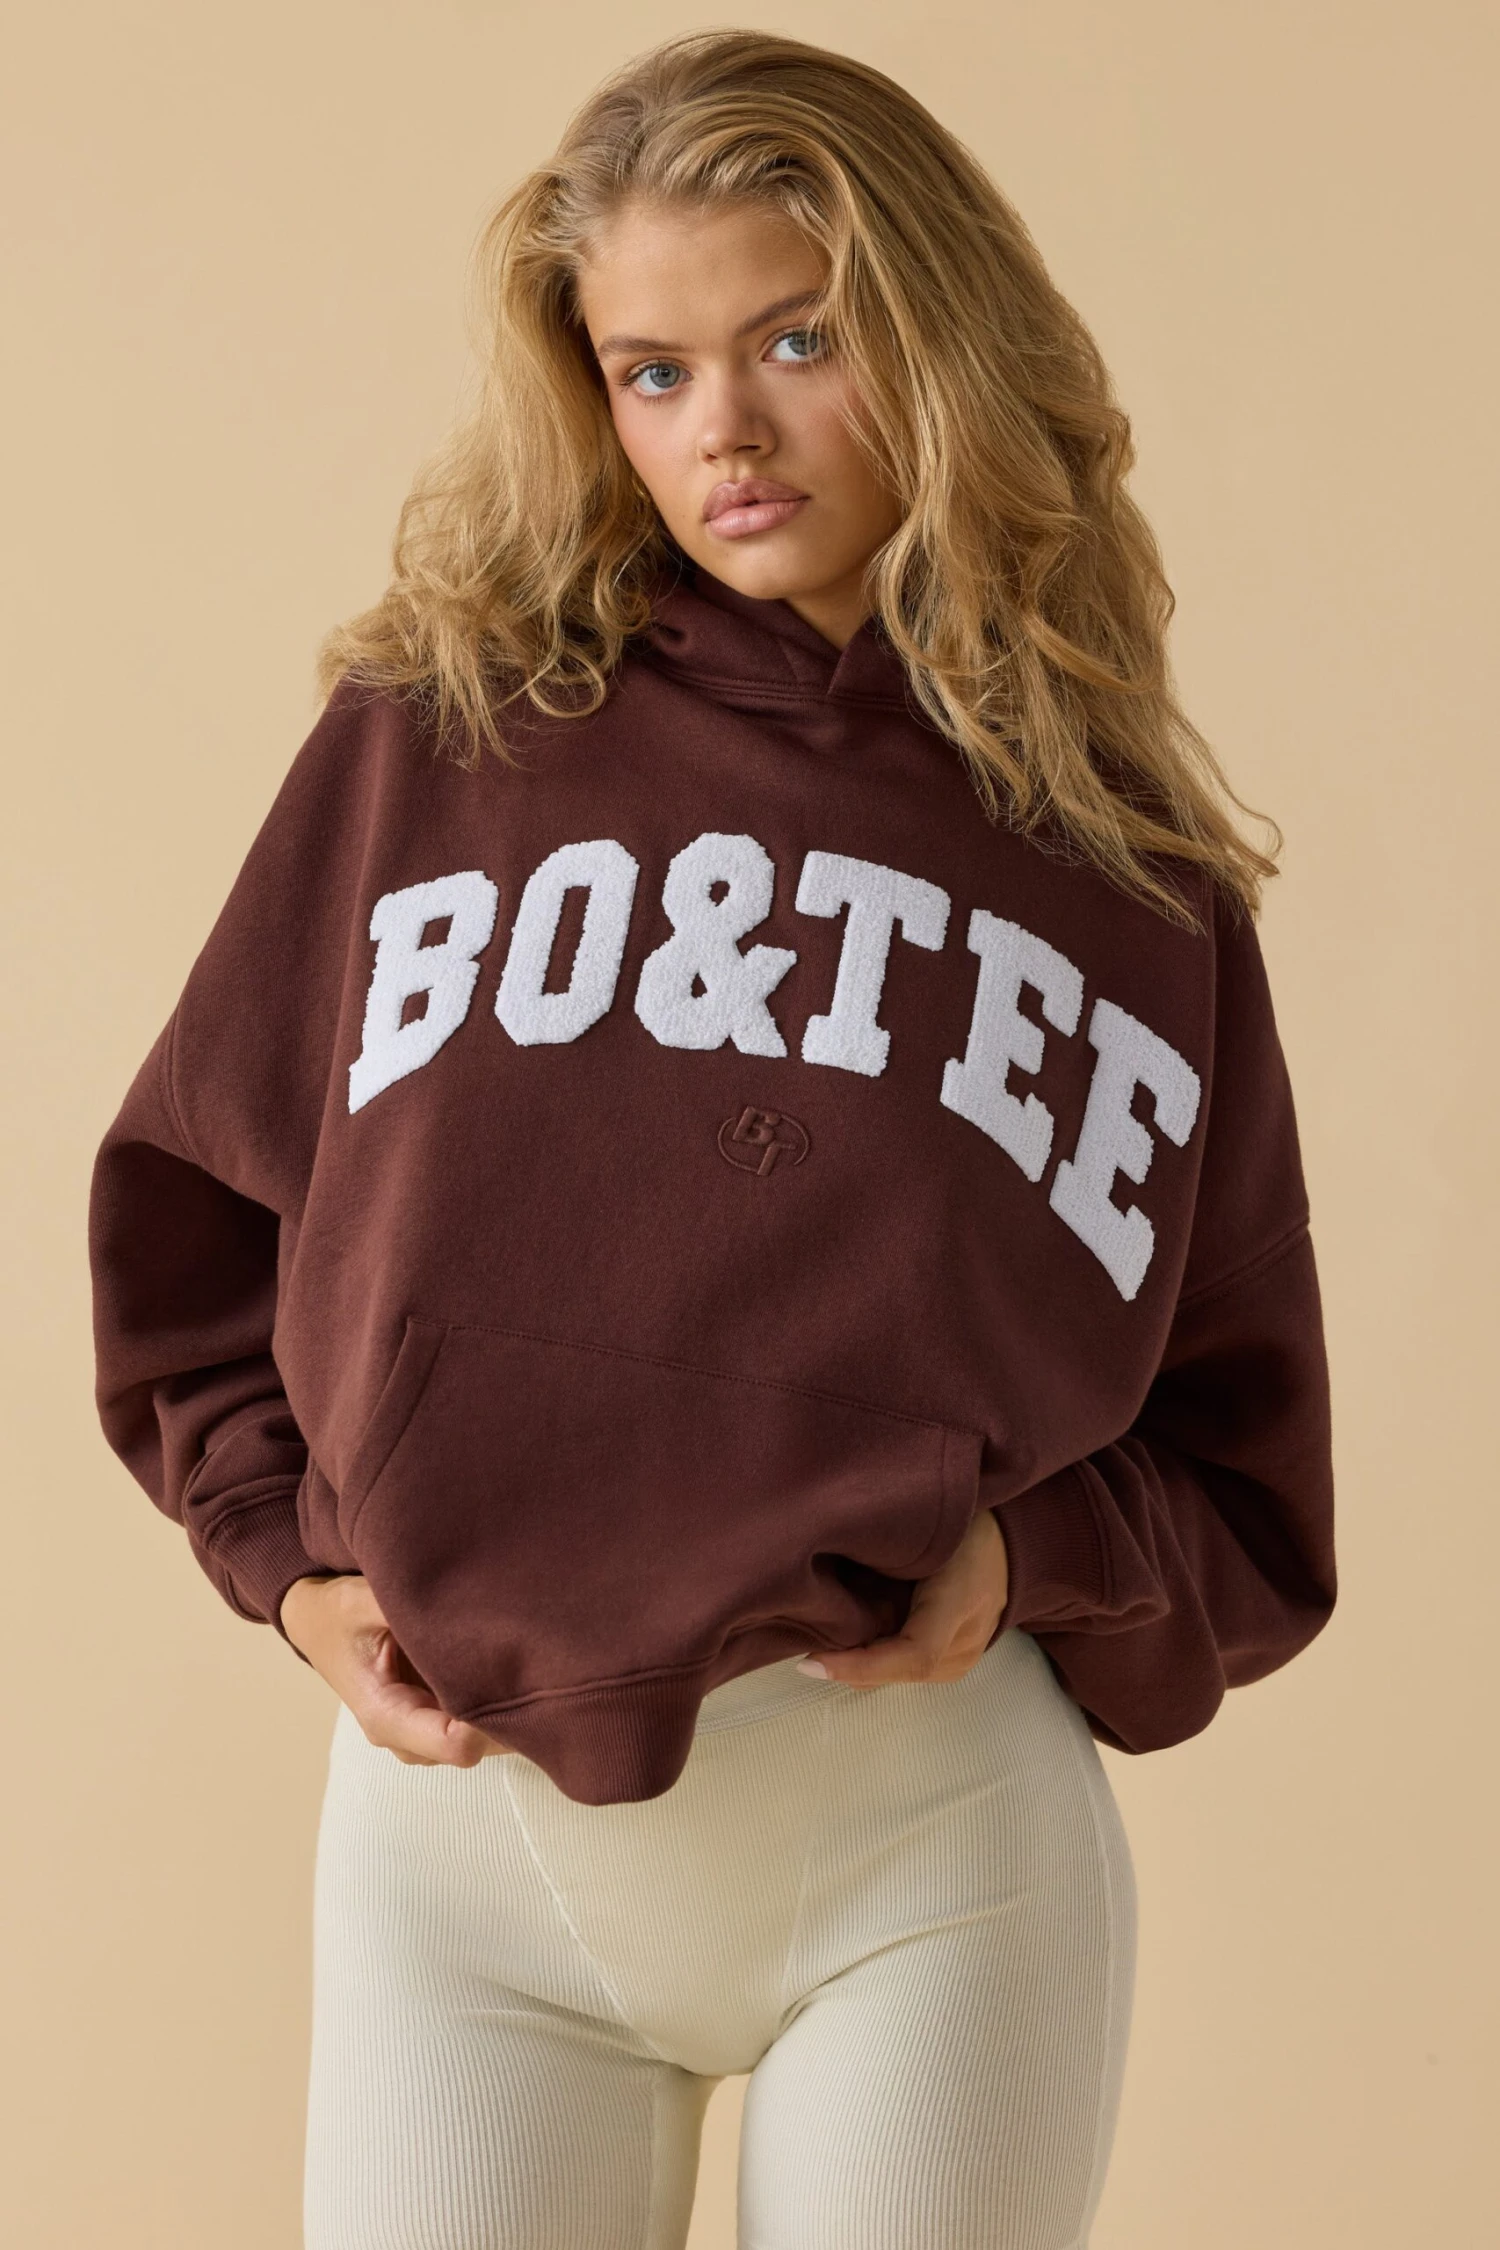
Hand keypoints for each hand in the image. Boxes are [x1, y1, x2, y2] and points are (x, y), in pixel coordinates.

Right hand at [279, 1574, 513, 1765]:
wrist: (317, 1622)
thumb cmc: (337, 1614)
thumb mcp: (361, 1600)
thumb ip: (405, 1604)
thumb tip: (457, 1598)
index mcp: (387, 1716)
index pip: (456, 1744)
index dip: (493, 1719)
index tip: (516, 1677)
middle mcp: (410, 1738)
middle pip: (482, 1746)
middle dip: (511, 1711)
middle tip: (541, 1665)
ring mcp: (426, 1732)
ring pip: (488, 1737)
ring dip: (509, 1704)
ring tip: (532, 1658)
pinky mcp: (439, 1717)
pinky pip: (482, 1720)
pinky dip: (501, 1697)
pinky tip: (517, 1660)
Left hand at [796, 1506, 1009, 1688]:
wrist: (1009, 1542)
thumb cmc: (960, 1525)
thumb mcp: (921, 1535)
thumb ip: (881, 1565)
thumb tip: (821, 1584)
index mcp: (959, 1603)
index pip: (912, 1655)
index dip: (858, 1665)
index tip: (809, 1661)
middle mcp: (966, 1644)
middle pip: (894, 1672)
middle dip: (845, 1660)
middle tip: (803, 1636)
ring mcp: (965, 1660)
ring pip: (895, 1675)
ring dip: (859, 1658)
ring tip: (831, 1628)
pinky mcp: (957, 1665)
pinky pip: (904, 1668)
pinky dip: (876, 1655)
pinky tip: (856, 1633)